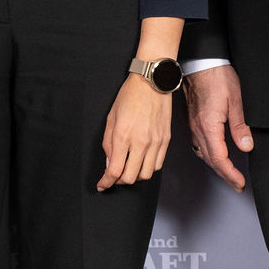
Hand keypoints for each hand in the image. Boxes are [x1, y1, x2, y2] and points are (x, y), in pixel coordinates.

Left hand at [98, 73, 172, 190]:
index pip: (114, 170)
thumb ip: (108, 143)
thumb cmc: (129, 96)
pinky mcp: (165, 141)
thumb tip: (109, 163)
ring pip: (146, 175)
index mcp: (123, 136)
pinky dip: (148, 168)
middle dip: (119, 181)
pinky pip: (158, 165)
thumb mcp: (111, 118)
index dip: (106, 182)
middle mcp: (140, 143)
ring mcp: (155, 143)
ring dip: (135, 176)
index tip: (102, 185)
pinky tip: (141, 162)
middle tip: (114, 176)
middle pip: (130, 177)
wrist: (152, 83)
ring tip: (128, 169)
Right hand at [182, 63, 251, 190]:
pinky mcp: (192, 120)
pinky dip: (208, 155)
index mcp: (209, 125)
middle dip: (225, 175)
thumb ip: (240, 126)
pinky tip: (214, 155)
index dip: (230, 174)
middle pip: (210, 160)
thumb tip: (246, 147)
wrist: (200, 62)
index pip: (219, 158)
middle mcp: (198, 128)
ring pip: (203, 154)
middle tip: (237, 185)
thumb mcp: (236, 100)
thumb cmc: (217, 77)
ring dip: (216, 166)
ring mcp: (193, 125)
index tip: (240, 183)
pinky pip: (198, 145)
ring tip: (228, 174)